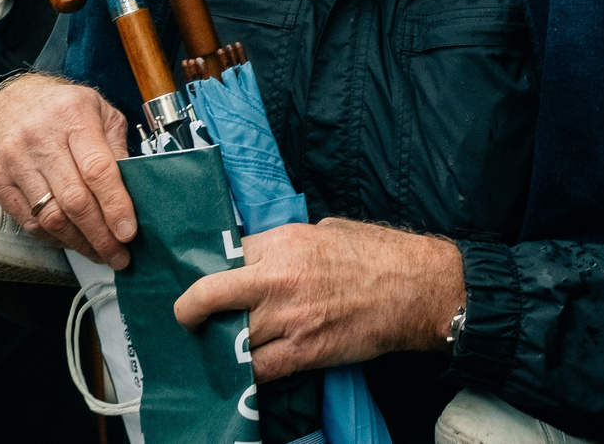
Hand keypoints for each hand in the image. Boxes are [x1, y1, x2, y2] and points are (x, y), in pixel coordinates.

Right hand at [0, 73, 137, 267]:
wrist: (8, 100)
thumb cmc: (61, 108)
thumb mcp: (99, 111)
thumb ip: (117, 148)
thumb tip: (134, 195)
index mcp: (73, 115)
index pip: (97, 169)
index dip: (115, 206)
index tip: (128, 233)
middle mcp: (39, 137)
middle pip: (74, 200)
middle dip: (101, 236)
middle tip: (119, 255)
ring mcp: (14, 159)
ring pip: (50, 217)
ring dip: (79, 243)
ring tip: (99, 253)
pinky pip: (29, 222)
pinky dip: (53, 238)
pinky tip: (71, 239)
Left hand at [174, 220, 463, 382]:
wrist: (417, 289)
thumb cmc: (377, 253)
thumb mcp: (325, 230)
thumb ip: (289, 243)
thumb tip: (266, 253)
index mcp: (283, 242)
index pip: (226, 254)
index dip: (214, 269)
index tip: (208, 281)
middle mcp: (278, 279)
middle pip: (211, 294)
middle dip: (190, 308)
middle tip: (186, 317)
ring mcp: (289, 319)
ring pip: (232, 337)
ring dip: (222, 344)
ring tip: (219, 346)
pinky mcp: (304, 352)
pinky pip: (259, 369)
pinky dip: (247, 372)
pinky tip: (243, 371)